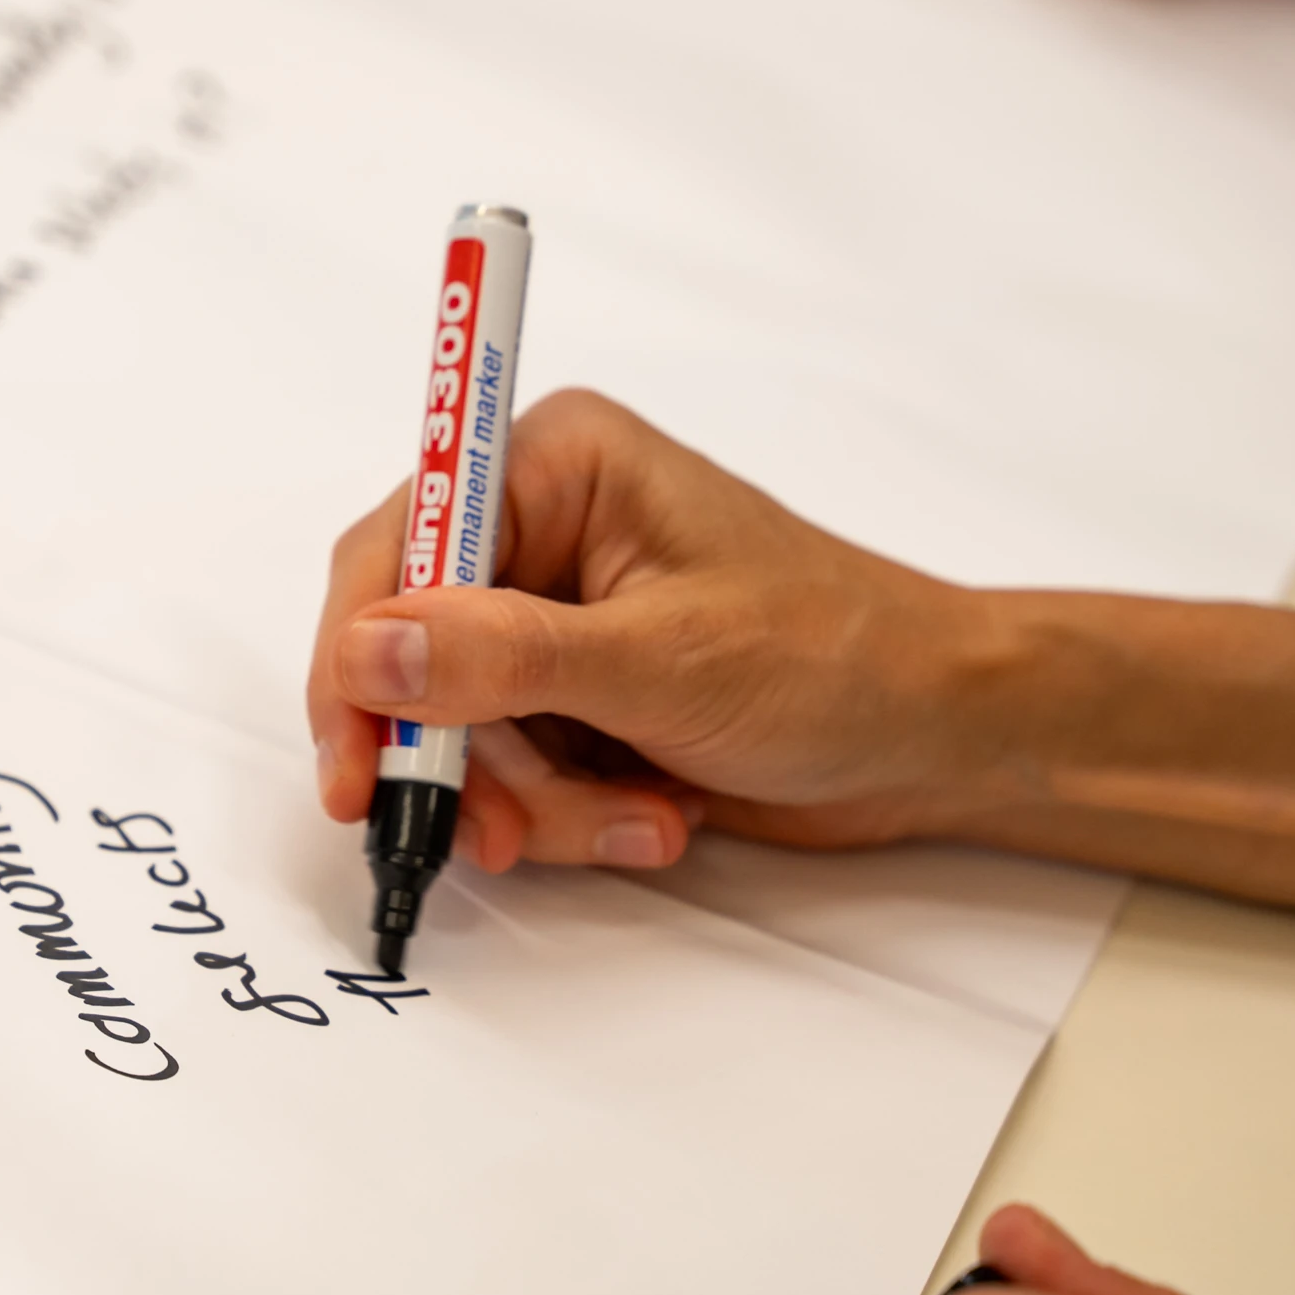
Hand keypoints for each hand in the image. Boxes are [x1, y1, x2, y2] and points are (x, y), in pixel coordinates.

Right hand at [305, 391, 997, 874]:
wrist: (936, 736)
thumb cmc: (834, 659)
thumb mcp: (661, 660)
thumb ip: (504, 658)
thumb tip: (368, 651)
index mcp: (559, 463)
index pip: (396, 548)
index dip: (358, 657)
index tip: (359, 761)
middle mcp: (543, 530)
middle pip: (411, 653)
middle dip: (460, 756)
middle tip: (490, 831)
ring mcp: (556, 620)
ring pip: (458, 731)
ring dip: (531, 800)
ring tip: (633, 818)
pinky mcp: (576, 696)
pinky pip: (510, 769)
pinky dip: (564, 813)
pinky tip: (652, 816)